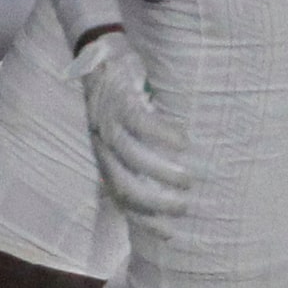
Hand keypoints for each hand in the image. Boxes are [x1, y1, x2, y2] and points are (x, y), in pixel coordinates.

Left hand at [70, 31, 192, 215]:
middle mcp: (102, 144)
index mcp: (104, 156)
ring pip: (132, 157)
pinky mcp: (120, 99)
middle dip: (154, 202)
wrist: (98, 53)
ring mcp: (109, 122)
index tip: (170, 234)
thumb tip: (169, 182)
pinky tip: (184, 142)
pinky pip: (141, 122)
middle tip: (184, 207)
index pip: (121, 198)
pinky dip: (163, 136)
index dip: (144, 219)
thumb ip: (137, 154)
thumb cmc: (120, 96)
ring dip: (161, 173)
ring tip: (188, 180)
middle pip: (124, 183)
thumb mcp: (121, 130)